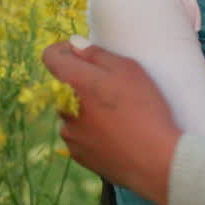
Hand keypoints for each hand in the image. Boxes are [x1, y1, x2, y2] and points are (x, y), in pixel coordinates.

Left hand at [41, 39, 179, 204]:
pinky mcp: (78, 155)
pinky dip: (92, 132)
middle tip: (113, 89)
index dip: (65, 50)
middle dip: (82, 83)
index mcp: (73, 82)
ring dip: (86, 110)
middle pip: (64, 86)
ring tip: (118, 117)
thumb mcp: (129, 70)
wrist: (154, 159)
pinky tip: (116, 135)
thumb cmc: (145, 109)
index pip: (50, 56)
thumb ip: (97, 54)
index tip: (83, 54)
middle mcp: (63, 108)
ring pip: (72, 113)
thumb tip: (74, 44)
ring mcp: (69, 134)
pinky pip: (79, 136)